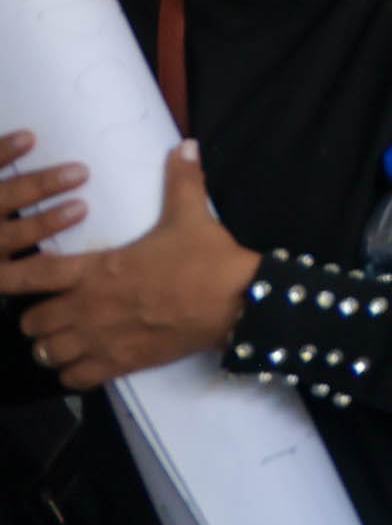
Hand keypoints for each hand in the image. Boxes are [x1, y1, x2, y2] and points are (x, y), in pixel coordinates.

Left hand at [6, 141, 259, 389]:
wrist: (235, 301)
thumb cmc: (205, 257)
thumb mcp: (191, 215)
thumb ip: (181, 180)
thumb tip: (186, 145)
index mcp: (96, 270)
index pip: (33, 275)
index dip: (7, 278)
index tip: (1, 276)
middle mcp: (88, 307)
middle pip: (31, 322)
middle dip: (34, 316)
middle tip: (51, 307)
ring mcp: (101, 340)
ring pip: (47, 352)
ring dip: (51, 345)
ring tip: (64, 336)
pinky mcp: (119, 364)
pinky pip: (73, 378)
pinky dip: (72, 372)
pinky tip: (83, 361)